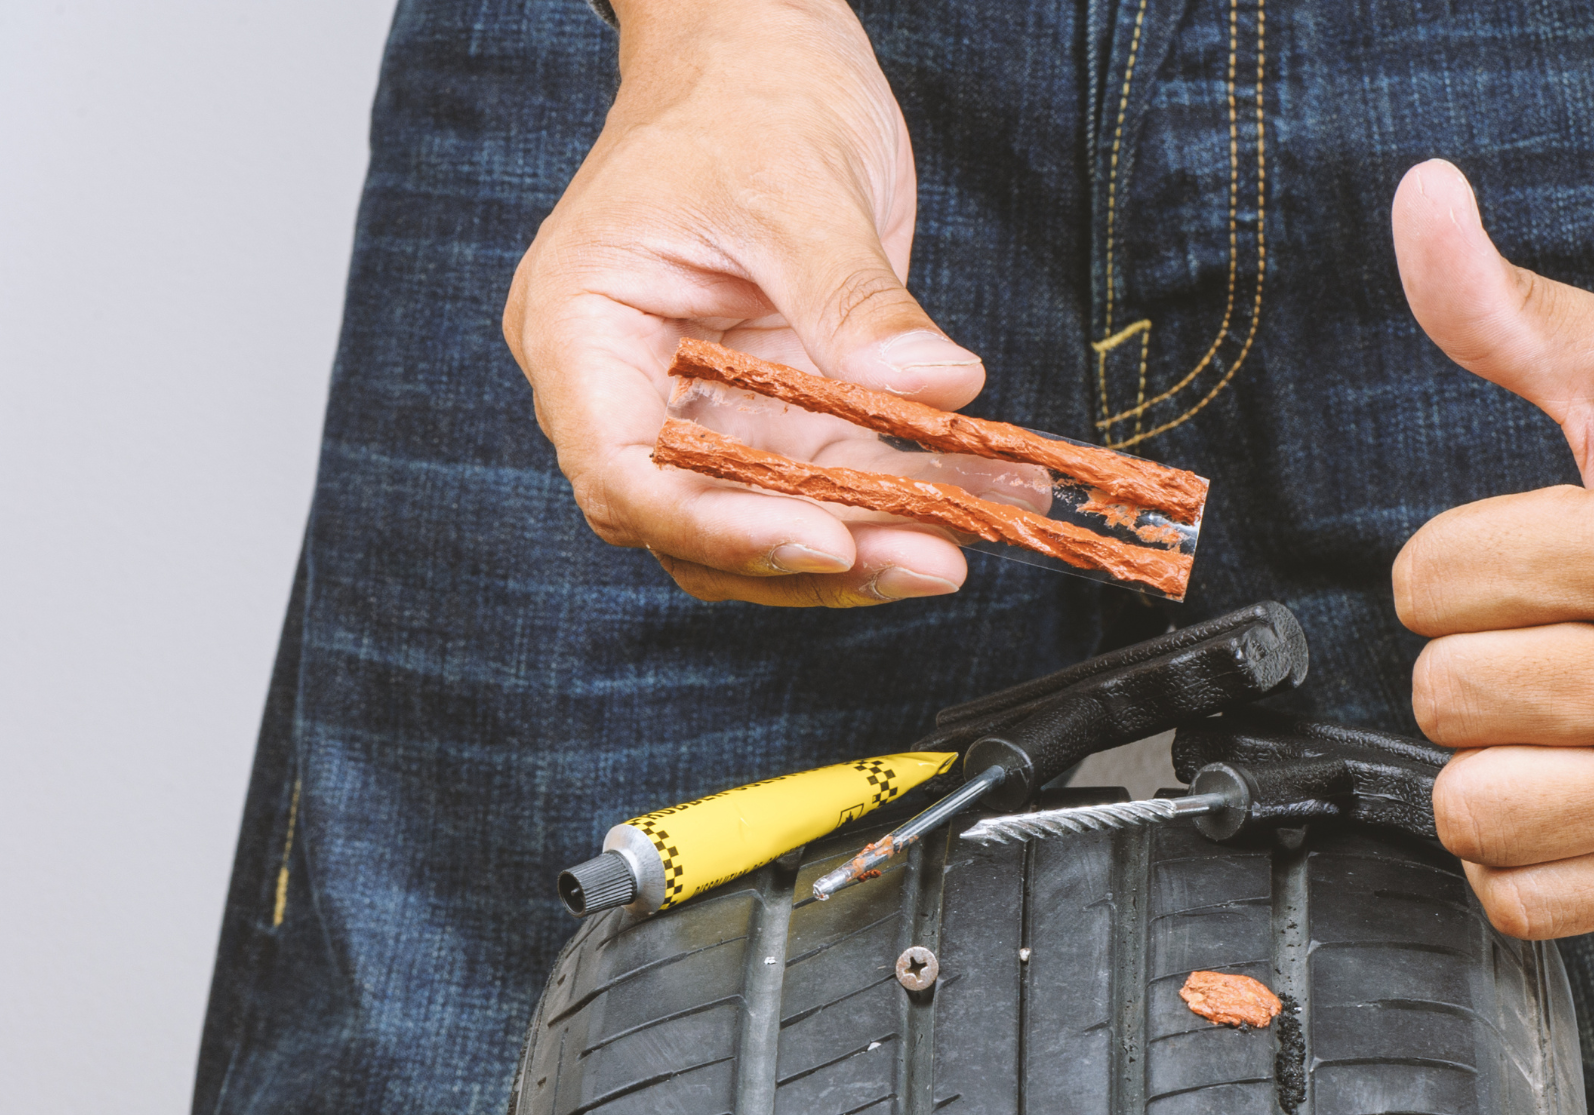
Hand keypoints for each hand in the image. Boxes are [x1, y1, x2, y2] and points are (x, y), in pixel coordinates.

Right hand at [505, 0, 981, 606]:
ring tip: (982, 531)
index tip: (826, 539)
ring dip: (877, 539)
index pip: (626, 475)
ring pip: (773, 521)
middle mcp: (629, 387)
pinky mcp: (776, 408)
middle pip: (701, 524)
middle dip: (821, 554)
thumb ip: (856, 300)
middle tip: (934, 560)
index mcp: (582, 330)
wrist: (764, 45)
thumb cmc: (745, 92)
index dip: (721, 527)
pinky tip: (987, 491)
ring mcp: (705, 405)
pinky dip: (905, 495)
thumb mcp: (800, 186)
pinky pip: (832, 479)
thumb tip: (937, 385)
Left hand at [1390, 160, 1593, 938]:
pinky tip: (1562, 794)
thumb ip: (1509, 308)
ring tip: (1548, 720)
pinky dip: (1520, 860)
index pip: (1427, 585)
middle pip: (1445, 697)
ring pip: (1475, 813)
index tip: (1518, 557)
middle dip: (1470, 658)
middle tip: (1543, 635)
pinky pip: (1533, 902)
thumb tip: (1418, 200)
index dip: (1451, 565)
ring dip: (1487, 764)